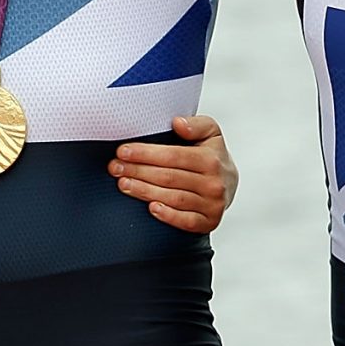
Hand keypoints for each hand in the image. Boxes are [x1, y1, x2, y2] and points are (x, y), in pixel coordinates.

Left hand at [112, 114, 236, 233]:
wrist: (229, 184)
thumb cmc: (212, 155)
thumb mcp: (210, 133)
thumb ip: (197, 124)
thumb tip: (178, 123)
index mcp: (211, 159)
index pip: (173, 156)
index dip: (146, 153)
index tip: (122, 151)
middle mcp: (214, 183)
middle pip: (169, 177)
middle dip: (138, 171)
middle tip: (115, 168)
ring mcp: (212, 205)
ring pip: (174, 198)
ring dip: (145, 191)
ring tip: (123, 184)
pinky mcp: (209, 222)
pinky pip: (187, 222)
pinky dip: (169, 216)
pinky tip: (151, 208)